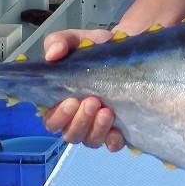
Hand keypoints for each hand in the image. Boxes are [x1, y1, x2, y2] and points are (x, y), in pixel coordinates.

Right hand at [41, 27, 126, 151]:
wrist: (133, 51)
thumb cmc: (100, 50)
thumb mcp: (81, 39)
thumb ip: (61, 41)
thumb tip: (52, 54)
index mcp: (64, 101)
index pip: (51, 119)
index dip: (58, 115)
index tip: (71, 100)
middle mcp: (79, 118)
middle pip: (70, 134)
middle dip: (79, 121)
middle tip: (92, 101)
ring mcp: (99, 127)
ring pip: (90, 141)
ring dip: (96, 129)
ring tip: (107, 110)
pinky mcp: (120, 131)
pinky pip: (113, 145)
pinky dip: (113, 141)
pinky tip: (117, 132)